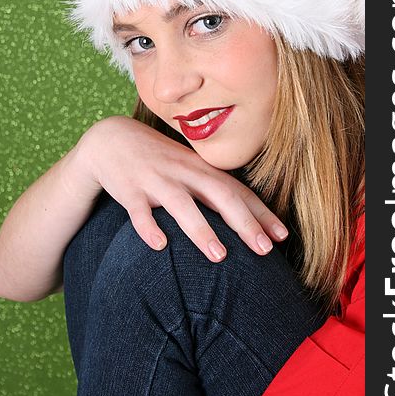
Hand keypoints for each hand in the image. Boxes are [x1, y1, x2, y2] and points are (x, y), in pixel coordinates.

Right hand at [76, 116, 287, 261]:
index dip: (261, 213)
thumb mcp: (188, 167)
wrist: (112, 139)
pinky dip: (148, 227)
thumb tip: (245, 215)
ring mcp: (156, 180)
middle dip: (244, 223)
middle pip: (219, 195)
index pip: (238, 190)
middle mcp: (183, 172)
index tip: (282, 236)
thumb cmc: (159, 159)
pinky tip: (159, 246)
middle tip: (264, 251)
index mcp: (200, 169)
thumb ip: (212, 188)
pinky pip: (138, 211)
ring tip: (219, 256)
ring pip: (181, 204)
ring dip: (201, 230)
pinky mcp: (129, 190)